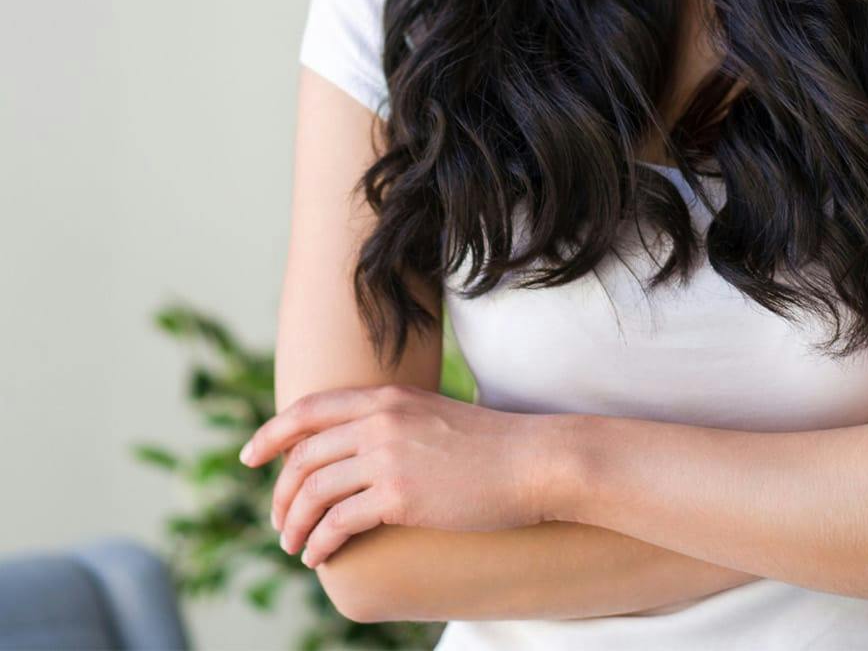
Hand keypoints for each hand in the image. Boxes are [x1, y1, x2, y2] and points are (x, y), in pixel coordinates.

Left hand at [238, 384, 557, 567]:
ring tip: (294, 546)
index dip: (271, 433)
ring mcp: (389, 456)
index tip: (249, 456)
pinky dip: (319, 542)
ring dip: (293, 524)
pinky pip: (337, 522)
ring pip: (313, 491)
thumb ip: (394, 424)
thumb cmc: (489, 445)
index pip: (308, 409)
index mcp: (387, 397)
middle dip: (280, 493)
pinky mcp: (400, 495)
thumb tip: (360, 449)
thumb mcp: (432, 417)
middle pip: (303, 456)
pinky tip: (319, 556)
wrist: (532, 461)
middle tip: (278, 521)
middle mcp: (381, 420)